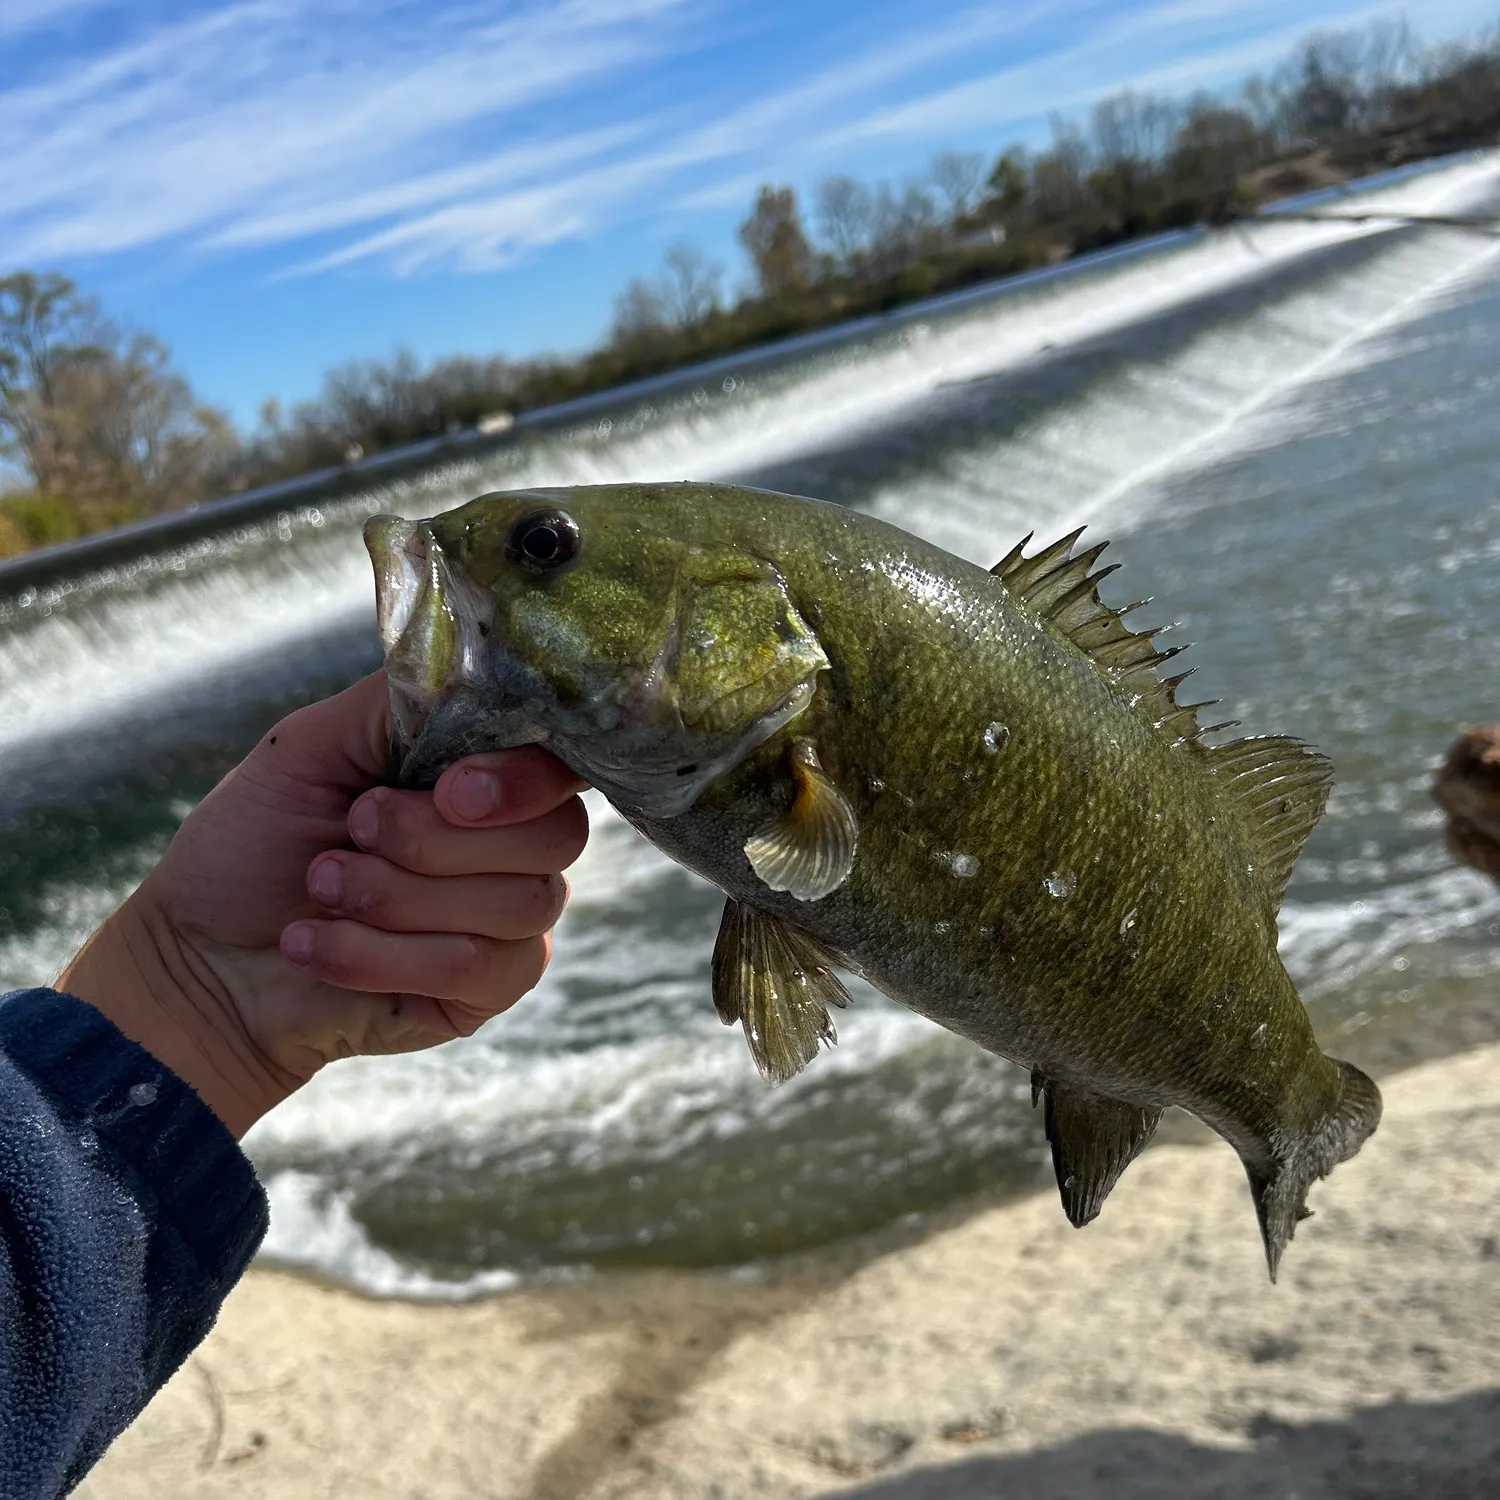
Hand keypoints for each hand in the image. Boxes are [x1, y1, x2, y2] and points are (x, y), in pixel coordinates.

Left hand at [59, 673, 587, 1136]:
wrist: (200, 956)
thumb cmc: (253, 844)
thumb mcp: (312, 745)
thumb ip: (400, 703)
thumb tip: (475, 667)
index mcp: (484, 778)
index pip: (562, 768)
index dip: (523, 780)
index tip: (448, 789)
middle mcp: (513, 847)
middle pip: (554, 837)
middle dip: (436, 839)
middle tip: (349, 834)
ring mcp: (508, 925)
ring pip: (517, 905)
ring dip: (395, 898)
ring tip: (320, 890)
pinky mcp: (485, 993)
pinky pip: (479, 968)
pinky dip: (382, 955)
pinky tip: (319, 946)